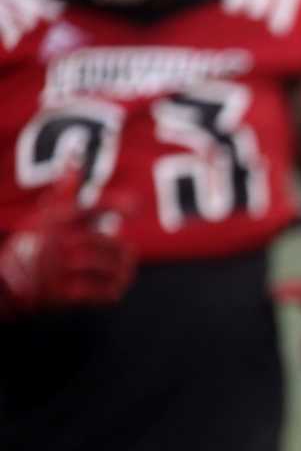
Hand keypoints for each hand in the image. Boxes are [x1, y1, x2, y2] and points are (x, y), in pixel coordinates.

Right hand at [0, 165, 136, 314]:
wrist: (8, 281)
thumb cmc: (36, 243)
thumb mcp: (45, 214)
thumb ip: (64, 190)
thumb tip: (75, 156)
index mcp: (58, 220)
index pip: (90, 208)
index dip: (116, 205)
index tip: (138, 205)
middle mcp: (59, 242)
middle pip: (106, 242)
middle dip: (122, 249)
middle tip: (128, 252)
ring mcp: (61, 269)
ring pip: (107, 267)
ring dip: (123, 269)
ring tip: (126, 268)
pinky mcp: (63, 293)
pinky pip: (101, 292)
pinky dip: (114, 289)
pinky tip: (116, 286)